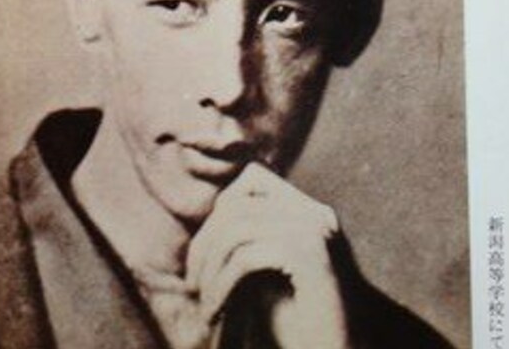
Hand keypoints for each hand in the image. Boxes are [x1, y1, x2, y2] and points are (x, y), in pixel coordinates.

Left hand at [185, 163, 350, 348]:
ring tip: (203, 303)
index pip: (253, 181)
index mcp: (309, 212)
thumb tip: (209, 224)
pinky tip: (215, 311)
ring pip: (239, 230)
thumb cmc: (299, 328)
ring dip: (210, 268)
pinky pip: (247, 258)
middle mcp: (316, 214)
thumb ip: (248, 241)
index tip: (201, 258)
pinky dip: (222, 285)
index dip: (219, 216)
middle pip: (239, 205)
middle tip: (193, 284)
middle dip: (206, 243)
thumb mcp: (267, 275)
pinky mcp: (311, 257)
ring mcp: (316, 231)